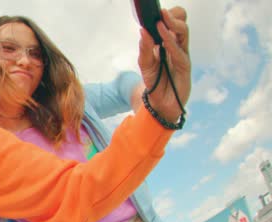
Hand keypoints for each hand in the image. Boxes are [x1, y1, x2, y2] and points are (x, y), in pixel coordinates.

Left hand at [137, 7, 190, 121]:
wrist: (160, 103)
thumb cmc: (154, 82)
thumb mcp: (145, 64)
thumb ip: (145, 48)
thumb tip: (143, 31)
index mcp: (168, 42)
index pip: (173, 22)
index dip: (168, 15)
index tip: (156, 11)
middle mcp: (177, 46)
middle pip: (182, 24)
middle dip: (173, 16)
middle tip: (161, 13)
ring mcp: (182, 55)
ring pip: (183, 34)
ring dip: (173, 26)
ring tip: (161, 20)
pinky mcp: (185, 66)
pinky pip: (180, 52)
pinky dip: (171, 43)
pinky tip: (163, 39)